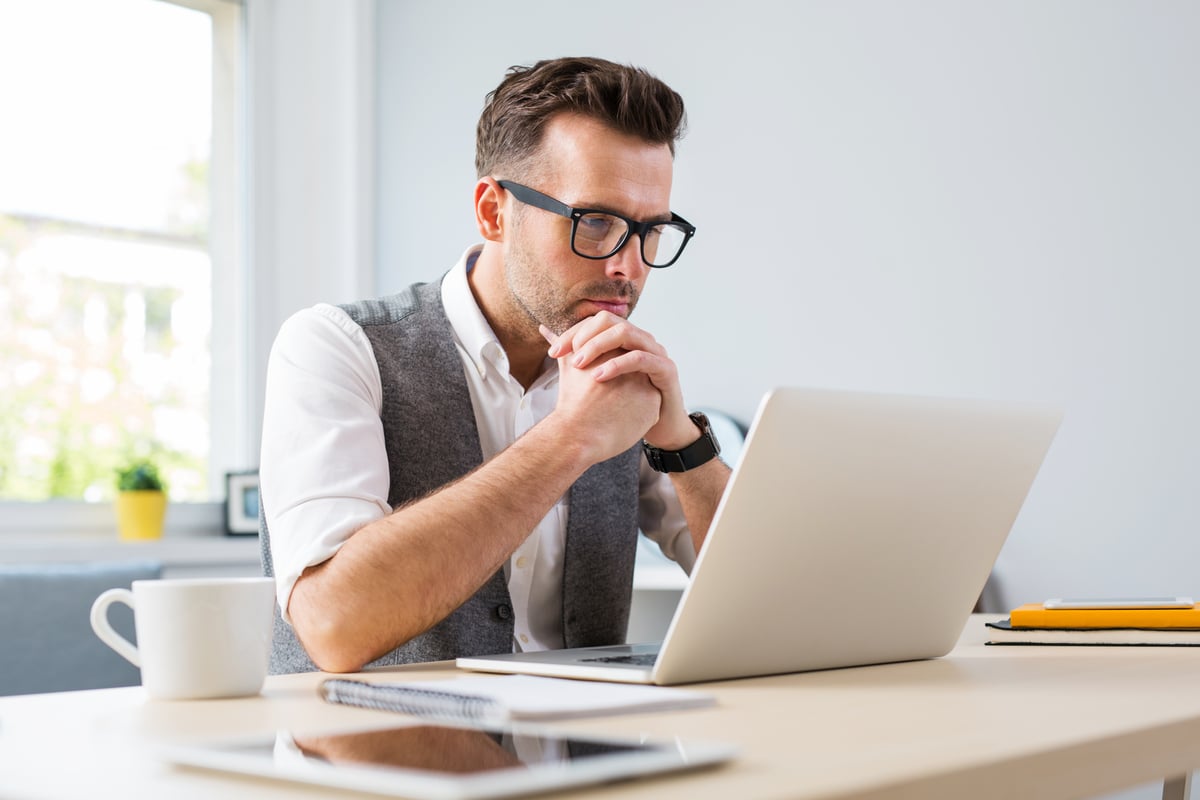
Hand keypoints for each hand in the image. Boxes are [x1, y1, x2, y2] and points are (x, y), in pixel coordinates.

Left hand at [541, 312, 698, 450]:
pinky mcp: (666, 369)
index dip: (571, 333)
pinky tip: (598, 377)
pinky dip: (617, 364)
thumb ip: (574, 355)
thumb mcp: (598, 378)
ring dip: (598, 346)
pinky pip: (640, 358)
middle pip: (609, 321)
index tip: (553, 352)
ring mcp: (656, 351)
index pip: (595, 322)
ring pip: (625, 333)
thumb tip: (546, 332)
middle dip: (583, 336)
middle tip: (562, 356)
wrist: (660, 426)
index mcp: (625, 338)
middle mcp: (641, 339)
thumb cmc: (627, 403)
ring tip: (579, 365)